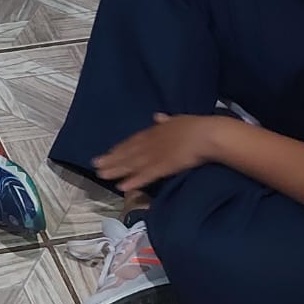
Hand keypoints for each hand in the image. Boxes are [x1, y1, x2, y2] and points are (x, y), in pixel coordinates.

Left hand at [93, 113, 225, 192]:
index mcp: (155, 131)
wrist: (208, 134)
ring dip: (116, 170)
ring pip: (132, 164)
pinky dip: (134, 181)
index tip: (108, 153)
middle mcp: (151, 143)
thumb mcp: (178, 119)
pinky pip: (146, 175)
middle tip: (95, 165)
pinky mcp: (163, 167)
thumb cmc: (197, 126)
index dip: (120, 148)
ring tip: (101, 175)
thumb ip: (167, 120)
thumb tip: (157, 116)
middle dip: (111, 160)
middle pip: (128, 153)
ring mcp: (156, 155)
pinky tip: (122, 187)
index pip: (134, 141)